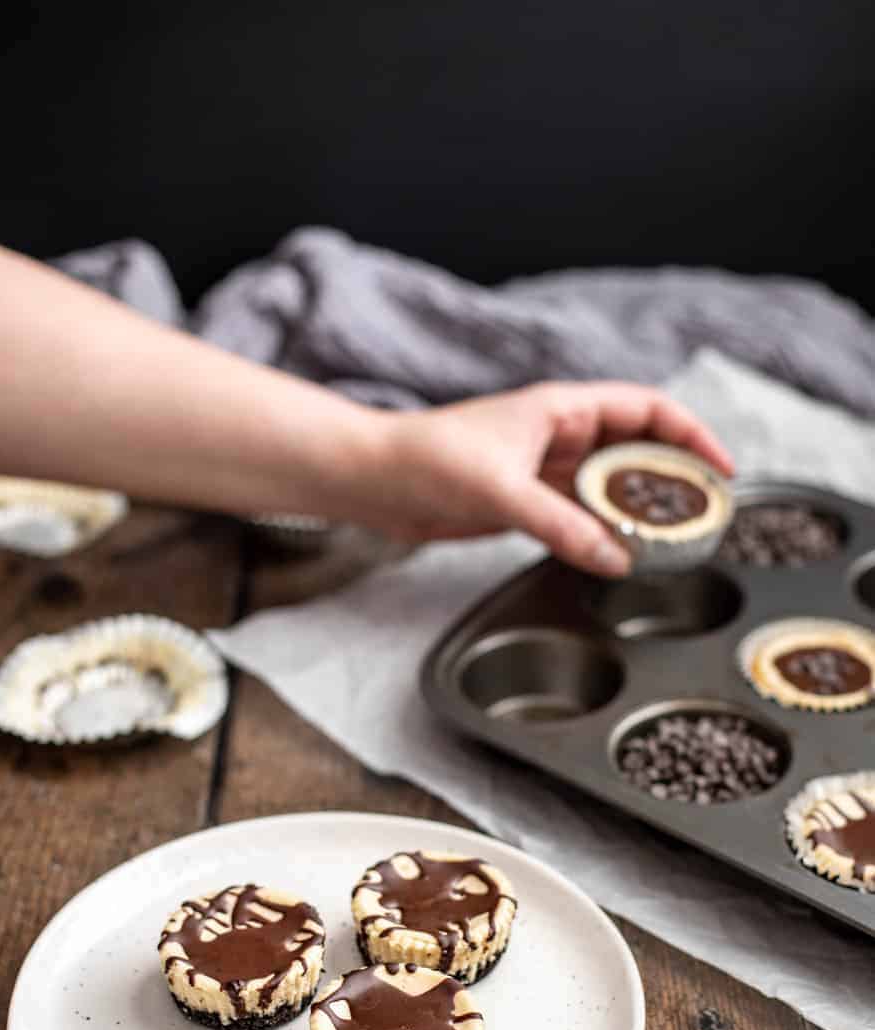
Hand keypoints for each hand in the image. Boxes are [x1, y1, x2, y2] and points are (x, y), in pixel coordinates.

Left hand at [370, 382, 732, 575]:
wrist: (373, 480)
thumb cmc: (426, 458)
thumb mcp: (502, 490)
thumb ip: (561, 525)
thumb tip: (615, 557)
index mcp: (561, 408)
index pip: (646, 410)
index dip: (689, 434)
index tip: (720, 469)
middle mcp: (558, 436)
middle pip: (635, 451)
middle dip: (672, 479)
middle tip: (703, 515)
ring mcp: (542, 472)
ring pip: (607, 489)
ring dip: (637, 513)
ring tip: (671, 542)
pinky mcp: (524, 505)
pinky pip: (579, 518)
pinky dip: (602, 536)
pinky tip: (618, 555)